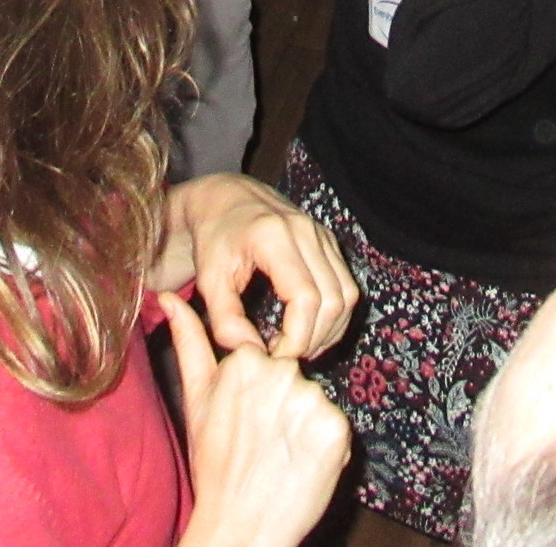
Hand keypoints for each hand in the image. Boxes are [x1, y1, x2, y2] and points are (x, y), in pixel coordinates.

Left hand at [151, 174, 358, 360]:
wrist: (225, 198)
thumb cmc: (213, 239)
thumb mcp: (208, 281)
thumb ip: (226, 321)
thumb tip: (253, 353)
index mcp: (274, 237)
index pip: (306, 299)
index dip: (297, 338)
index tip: (273, 356)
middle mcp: (306, 231)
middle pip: (333, 300)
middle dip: (314, 339)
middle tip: (285, 357)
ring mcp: (322, 234)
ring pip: (347, 295)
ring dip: (329, 330)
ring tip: (298, 347)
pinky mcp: (329, 241)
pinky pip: (346, 286)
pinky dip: (334, 316)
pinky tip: (309, 330)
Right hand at [162, 294, 350, 546]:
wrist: (240, 525)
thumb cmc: (215, 464)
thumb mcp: (196, 399)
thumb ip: (189, 341)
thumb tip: (165, 296)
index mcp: (245, 361)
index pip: (265, 359)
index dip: (258, 393)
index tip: (246, 421)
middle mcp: (281, 373)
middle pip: (292, 378)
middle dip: (283, 404)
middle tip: (262, 441)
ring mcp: (311, 400)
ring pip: (314, 401)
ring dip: (304, 424)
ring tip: (279, 454)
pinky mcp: (337, 428)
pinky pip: (336, 425)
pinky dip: (324, 444)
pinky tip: (301, 464)